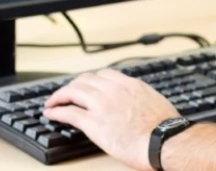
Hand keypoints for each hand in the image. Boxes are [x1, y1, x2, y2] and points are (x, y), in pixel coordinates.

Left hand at [43, 69, 176, 170]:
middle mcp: (113, 90)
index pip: (103, 74)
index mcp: (129, 85)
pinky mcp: (93, 123)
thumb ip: (140, 98)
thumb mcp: (154, 102)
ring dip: (59, 96)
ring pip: (73, 92)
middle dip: (72, 85)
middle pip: (85, 80)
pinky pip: (68, 112)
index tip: (86, 85)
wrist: (164, 141)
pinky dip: (56, 111)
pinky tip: (51, 114)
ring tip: (52, 102)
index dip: (90, 80)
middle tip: (66, 93)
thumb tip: (138, 104)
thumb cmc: (164, 128)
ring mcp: (102, 105)